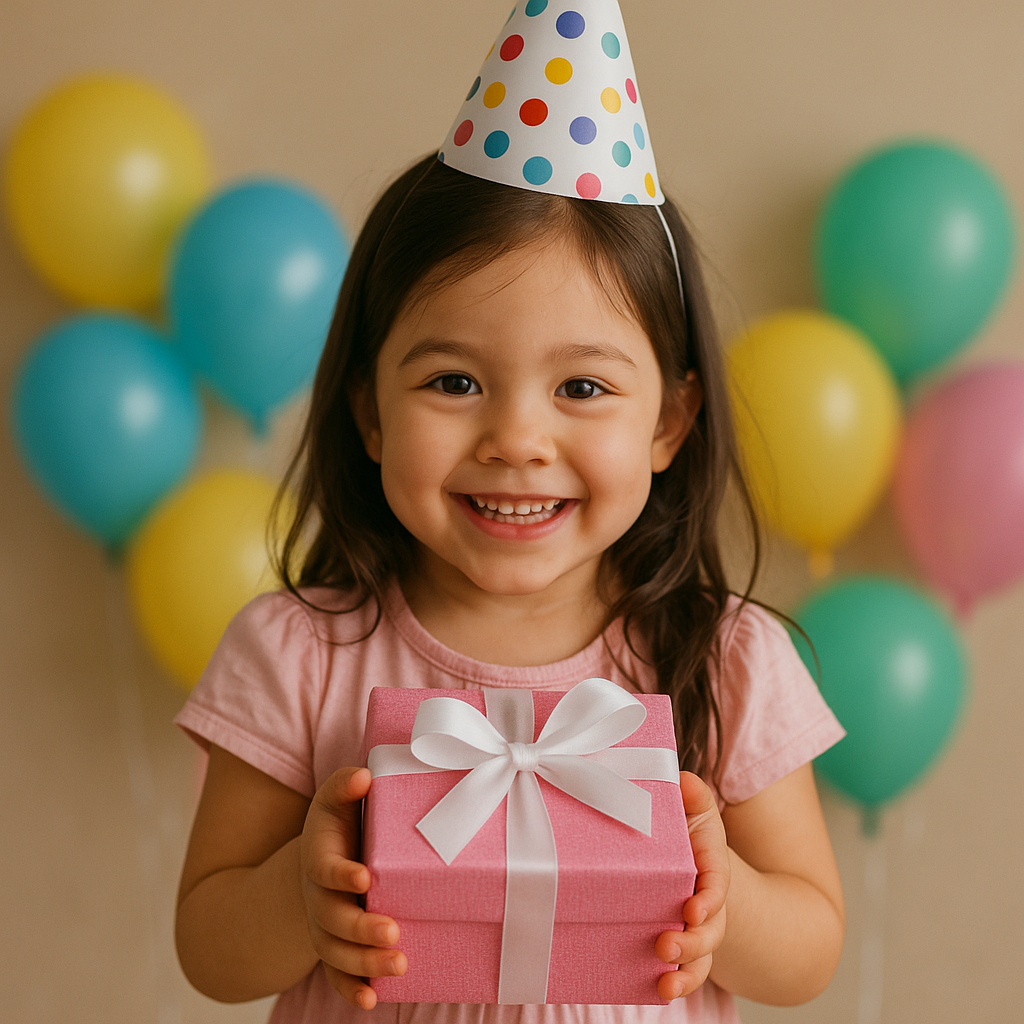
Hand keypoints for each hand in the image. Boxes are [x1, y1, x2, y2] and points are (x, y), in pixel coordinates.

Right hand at [299, 767, 405, 1008]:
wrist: (320, 860)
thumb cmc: (338, 826)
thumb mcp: (336, 800)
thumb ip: (345, 785)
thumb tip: (364, 775)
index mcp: (320, 860)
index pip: (326, 869)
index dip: (342, 874)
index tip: (365, 877)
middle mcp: (318, 899)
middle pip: (333, 920)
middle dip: (361, 930)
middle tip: (393, 933)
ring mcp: (325, 928)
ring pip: (337, 953)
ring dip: (365, 964)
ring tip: (399, 965)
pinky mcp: (336, 950)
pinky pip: (338, 976)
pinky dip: (351, 990)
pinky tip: (372, 1001)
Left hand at [655, 771, 729, 1000]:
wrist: (694, 862)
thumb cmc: (688, 833)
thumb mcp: (694, 810)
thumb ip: (693, 796)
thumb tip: (684, 781)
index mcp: (710, 866)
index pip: (717, 884)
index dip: (708, 900)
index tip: (691, 911)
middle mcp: (707, 903)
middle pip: (711, 929)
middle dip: (692, 942)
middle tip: (665, 946)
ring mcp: (696, 930)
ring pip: (701, 959)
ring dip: (685, 973)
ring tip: (664, 982)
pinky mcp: (680, 947)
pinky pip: (685, 972)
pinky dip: (675, 985)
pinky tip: (656, 993)